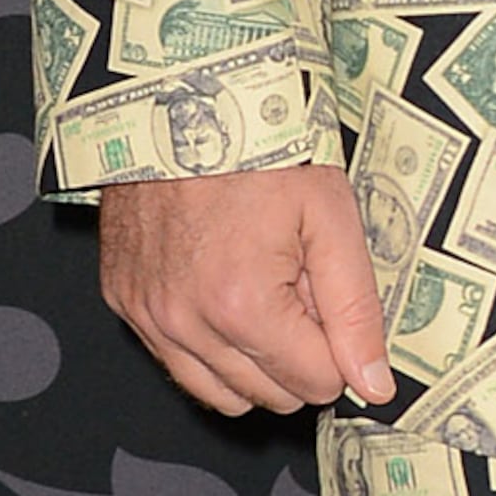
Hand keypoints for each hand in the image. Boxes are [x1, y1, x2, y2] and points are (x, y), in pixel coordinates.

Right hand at [96, 160, 391, 419]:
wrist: (177, 98)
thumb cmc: (258, 148)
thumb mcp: (330, 217)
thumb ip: (355, 310)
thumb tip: (374, 386)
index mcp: (243, 305)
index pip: (314, 384)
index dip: (337, 348)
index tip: (328, 299)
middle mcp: (185, 322)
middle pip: (269, 397)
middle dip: (297, 355)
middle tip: (298, 287)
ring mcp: (146, 314)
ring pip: (219, 394)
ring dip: (252, 362)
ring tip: (262, 294)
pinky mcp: (122, 300)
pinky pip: (174, 361)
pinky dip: (206, 343)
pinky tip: (220, 289)